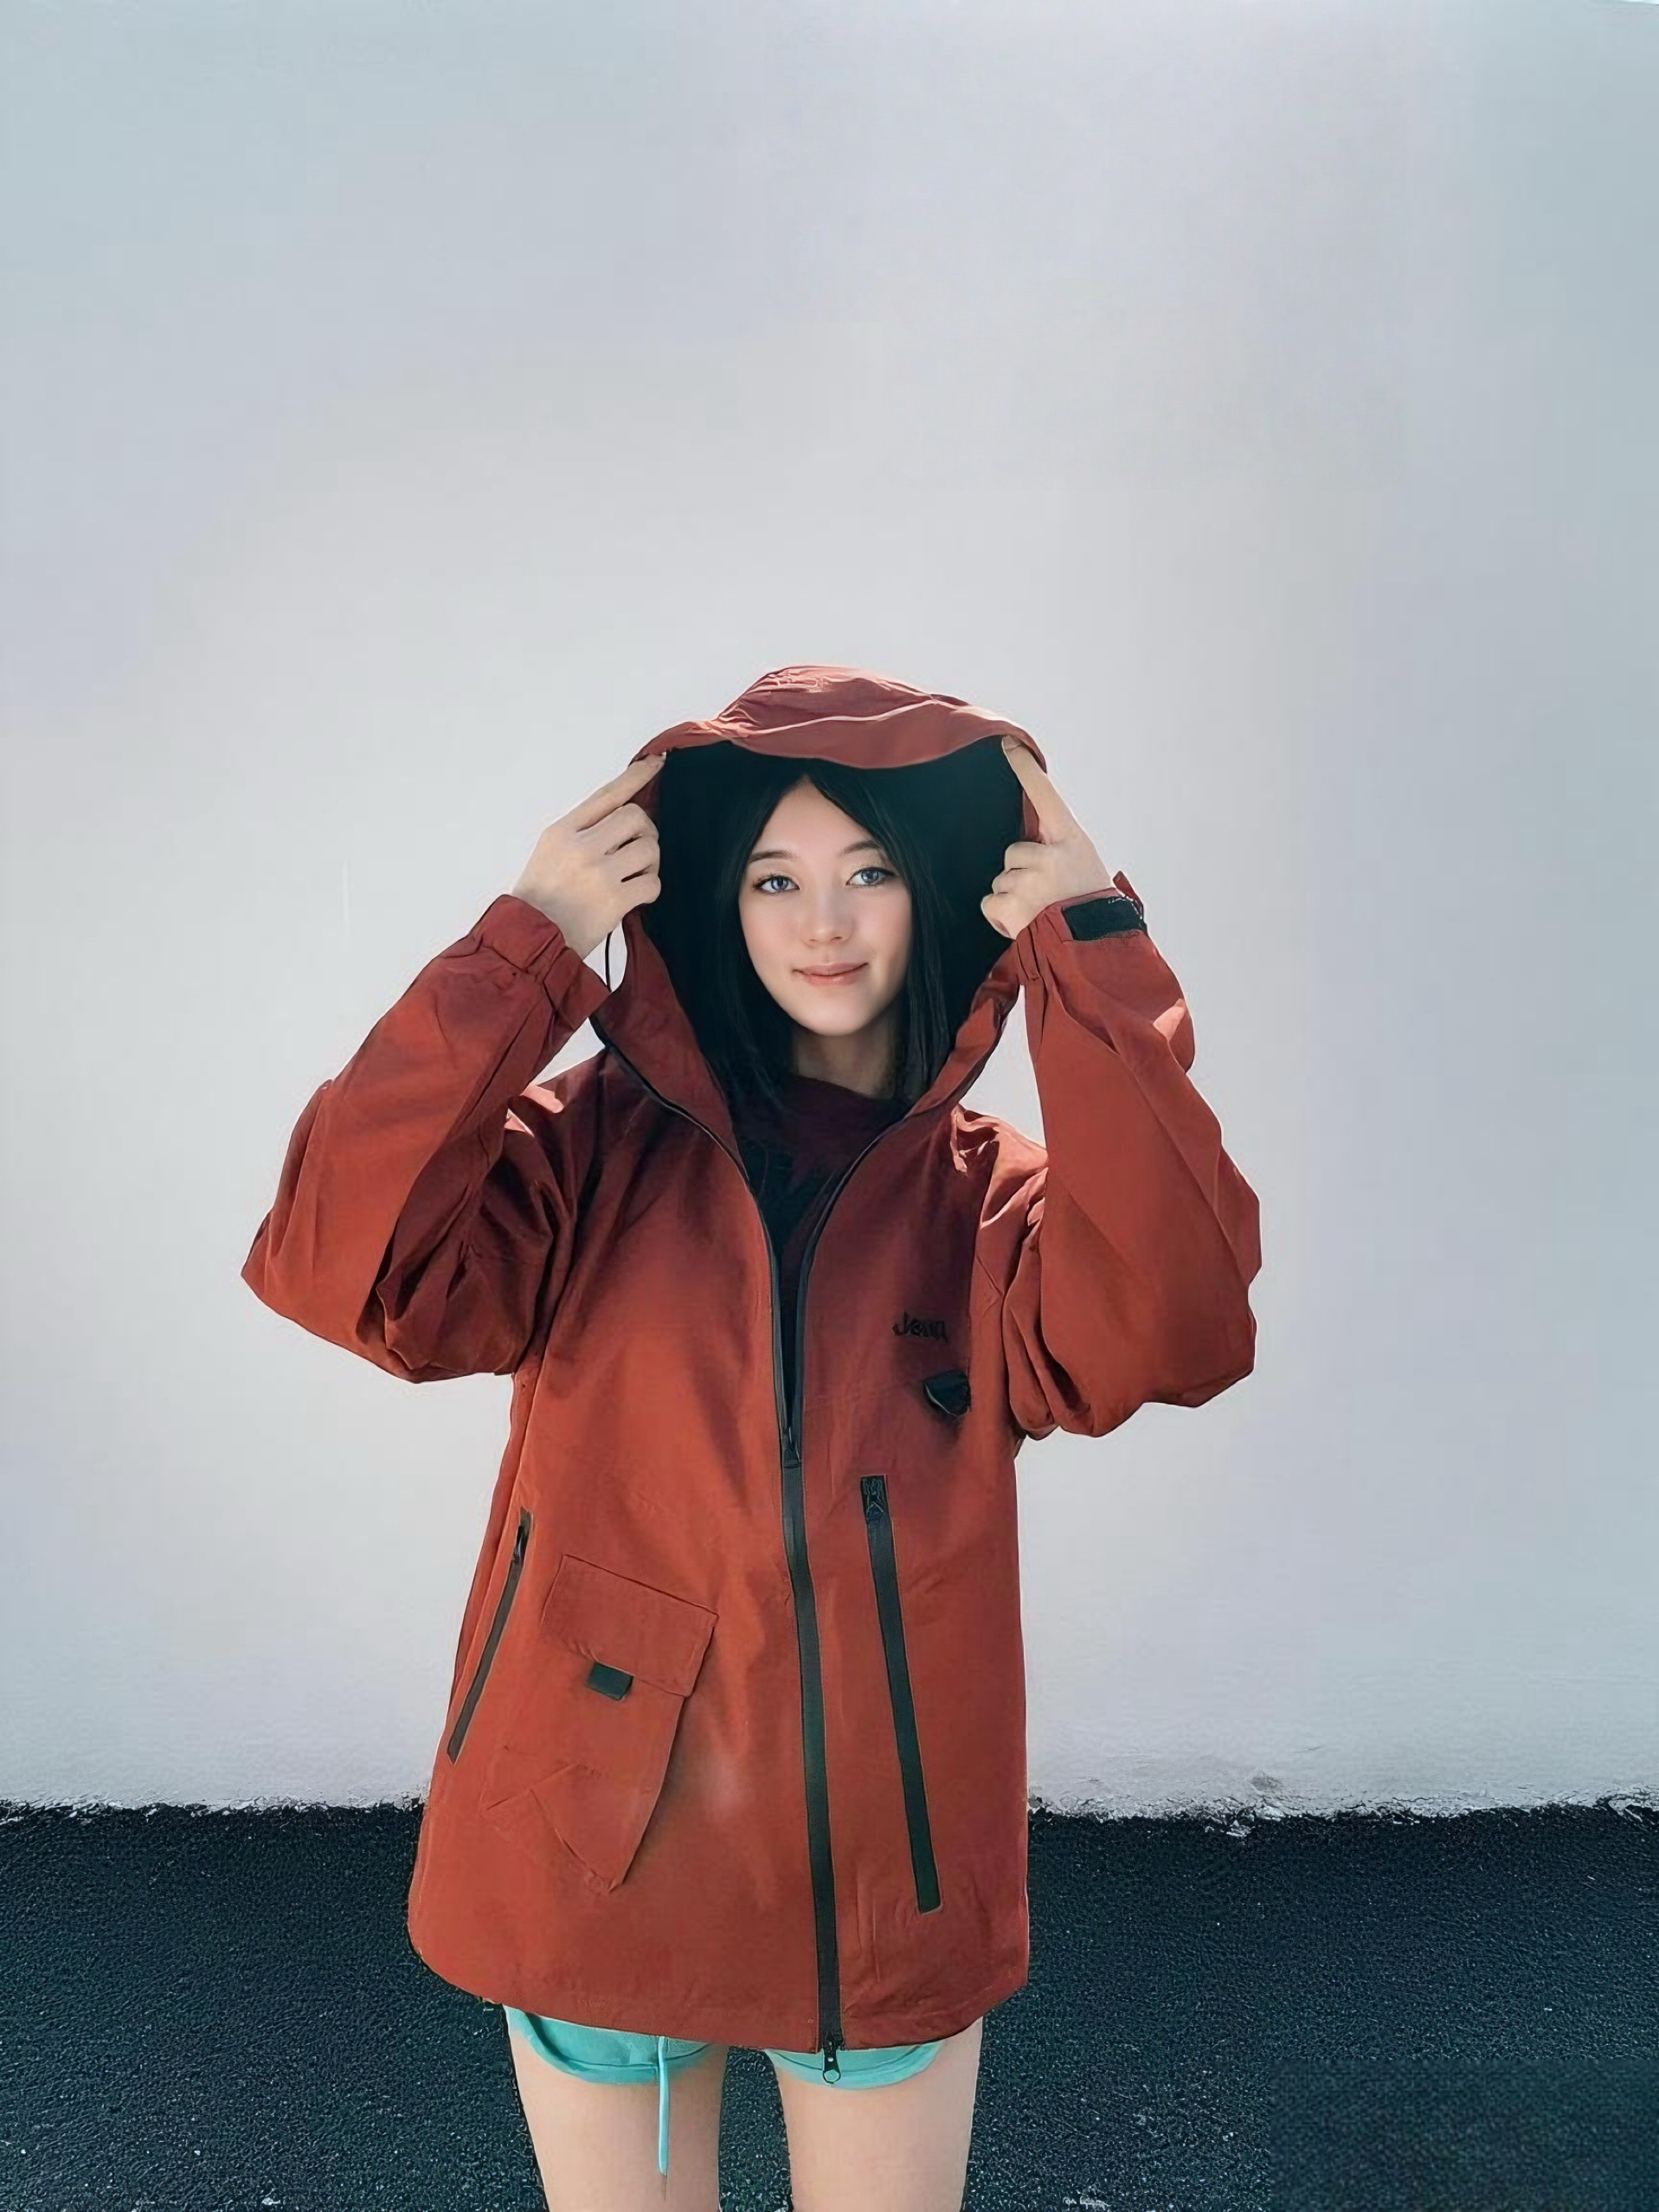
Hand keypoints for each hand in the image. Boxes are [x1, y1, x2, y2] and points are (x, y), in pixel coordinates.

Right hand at [509, 752, 664, 959]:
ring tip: (634, 878)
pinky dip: (650, 890)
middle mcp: (581, 846)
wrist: (529, 940)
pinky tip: (636, 898)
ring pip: (649, 848)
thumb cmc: (539, 901)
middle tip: (638, 853)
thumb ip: (581, 834)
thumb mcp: (549, 854)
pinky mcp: (615, 900)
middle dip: (645, 833)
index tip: (656, 763)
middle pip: (635, 817)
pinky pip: (652, 883)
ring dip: (649, 863)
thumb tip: (624, 820)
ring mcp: (599, 872)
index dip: (635, 777)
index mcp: (562, 831)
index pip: (607, 795)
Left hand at [981, 738, 1113, 938]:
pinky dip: (1001, 918)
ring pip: (1001, 881)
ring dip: (1013, 899)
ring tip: (1040, 914)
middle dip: (1021, 875)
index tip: (1008, 744)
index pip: (1044, 794)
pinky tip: (1025, 925)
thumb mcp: (1082, 868)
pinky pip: (990, 903)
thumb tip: (1026, 849)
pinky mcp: (1012, 904)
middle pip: (1012, 853)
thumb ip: (1056, 852)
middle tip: (1046, 897)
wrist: (1097, 948)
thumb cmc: (1089, 907)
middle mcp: (1049, 854)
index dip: (1024, 768)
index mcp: (1069, 840)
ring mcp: (1030, 879)